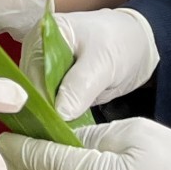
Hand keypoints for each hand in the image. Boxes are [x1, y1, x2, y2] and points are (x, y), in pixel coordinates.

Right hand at [18, 7, 158, 119]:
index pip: (31, 75)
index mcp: (43, 35)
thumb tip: (59, 112)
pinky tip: (66, 127)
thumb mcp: (103, 63)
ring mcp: (45, 68)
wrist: (139, 44)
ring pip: (39, 99)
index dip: (41, 101)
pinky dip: (58, 116)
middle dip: (44, 111)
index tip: (52, 125)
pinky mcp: (56, 83)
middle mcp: (38, 51)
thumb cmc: (121, 43)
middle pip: (30, 88)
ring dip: (51, 116)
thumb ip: (80, 85)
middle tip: (58, 134)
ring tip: (63, 133)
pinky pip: (51, 103)